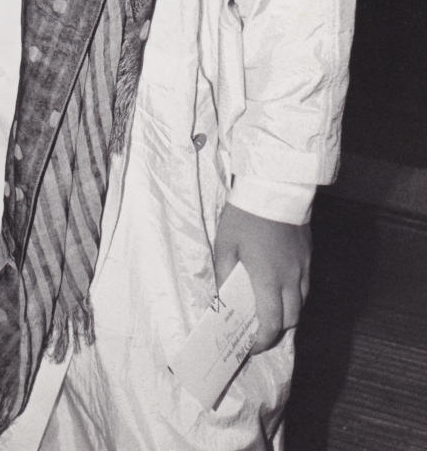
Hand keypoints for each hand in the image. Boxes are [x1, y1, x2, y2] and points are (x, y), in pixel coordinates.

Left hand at [213, 202, 310, 354]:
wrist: (274, 186)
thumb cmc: (245, 215)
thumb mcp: (225, 244)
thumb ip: (225, 274)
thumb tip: (223, 298)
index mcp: (268, 280)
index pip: (272, 324)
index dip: (262, 342)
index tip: (250, 346)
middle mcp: (291, 279)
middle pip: (291, 320)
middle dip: (275, 331)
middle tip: (258, 331)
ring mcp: (303, 267)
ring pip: (301, 304)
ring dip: (286, 314)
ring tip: (268, 311)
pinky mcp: (308, 255)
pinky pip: (305, 286)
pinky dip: (294, 296)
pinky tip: (280, 288)